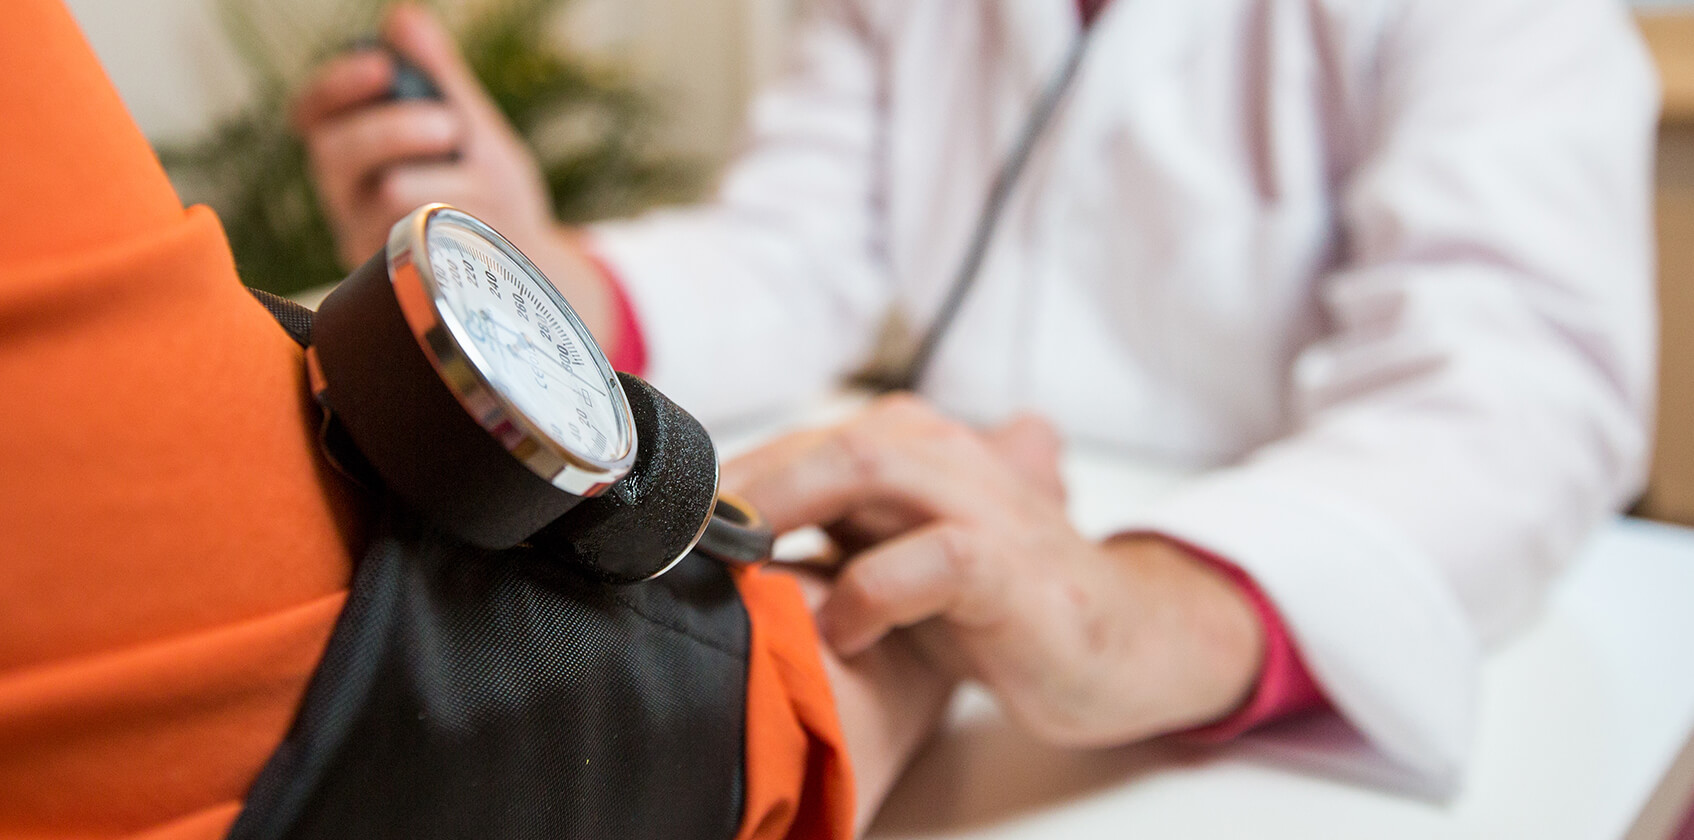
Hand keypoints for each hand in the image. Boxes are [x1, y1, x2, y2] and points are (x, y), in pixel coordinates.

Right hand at [290, 4, 620, 343]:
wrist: (525, 265)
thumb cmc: (489, 191)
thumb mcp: (472, 127)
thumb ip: (437, 76)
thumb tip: (401, 18)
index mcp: (351, 148)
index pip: (312, 112)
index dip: (336, 86)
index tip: (382, 66)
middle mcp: (344, 194)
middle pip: (335, 152)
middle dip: (394, 129)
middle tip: (448, 126)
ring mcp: (364, 240)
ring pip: (387, 196)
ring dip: (449, 179)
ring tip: (482, 183)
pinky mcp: (395, 283)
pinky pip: (421, 242)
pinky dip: (465, 221)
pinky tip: (481, 223)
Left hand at [725, 395, 1265, 746]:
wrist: (1127, 642)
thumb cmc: (1005, 605)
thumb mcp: (908, 556)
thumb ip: (840, 533)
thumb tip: (726, 540)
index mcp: (925, 448)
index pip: (815, 439)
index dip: (740, 475)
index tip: (675, 519)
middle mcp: (954, 457)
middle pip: (832, 439)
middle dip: (750, 480)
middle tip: (684, 533)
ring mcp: (988, 506)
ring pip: (873, 466)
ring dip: (791, 506)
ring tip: (736, 557)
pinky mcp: (1013, 568)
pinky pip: (934, 557)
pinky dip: (873, 590)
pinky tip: (844, 629)